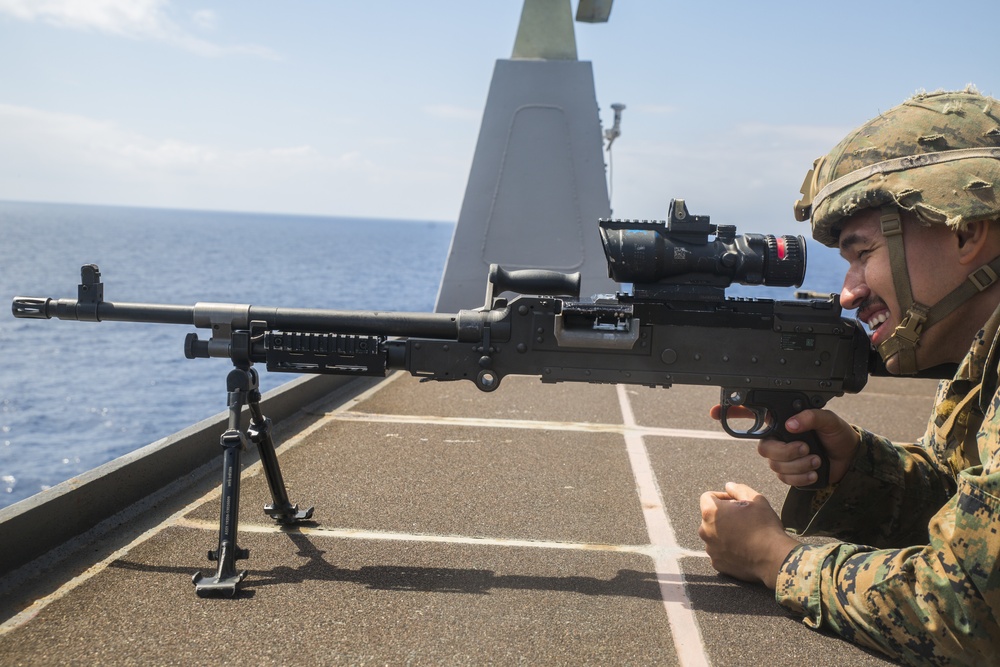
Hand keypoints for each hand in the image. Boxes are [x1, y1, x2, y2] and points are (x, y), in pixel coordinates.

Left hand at [698, 482, 799, 587]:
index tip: (736, 502)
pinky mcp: (717, 563)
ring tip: (745, 535)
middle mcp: (704, 531)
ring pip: (714, 535)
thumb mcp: (756, 500)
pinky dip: (728, 549)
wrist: (773, 558)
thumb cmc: (764, 526)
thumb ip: (738, 489)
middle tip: (744, 519)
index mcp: (710, 512)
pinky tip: (744, 549)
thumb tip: (728, 486)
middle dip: (724, 516)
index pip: (708, 497)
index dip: (722, 497)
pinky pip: (719, 551)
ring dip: (725, 532)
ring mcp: (710, 549)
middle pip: (710, 517)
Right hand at [709, 405, 859, 487]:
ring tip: (816, 461)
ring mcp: (782, 458)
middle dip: (786, 452)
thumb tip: (791, 424)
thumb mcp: (829, 420)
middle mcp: (778, 439)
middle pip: (764, 448)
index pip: (753, 415)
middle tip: (805, 449)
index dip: (733, 412)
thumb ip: (812, 417)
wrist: (850, 461)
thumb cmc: (838, 436)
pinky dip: (801, 477)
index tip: (715, 412)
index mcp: (783, 422)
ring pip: (776, 466)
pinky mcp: (789, 474)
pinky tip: (813, 473)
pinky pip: (785, 479)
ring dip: (798, 466)